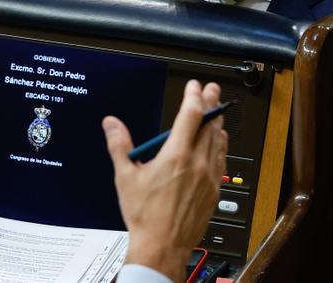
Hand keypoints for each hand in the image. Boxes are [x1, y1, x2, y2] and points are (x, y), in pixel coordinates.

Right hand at [103, 80, 227, 281]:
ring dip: (217, 123)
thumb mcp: (125, 177)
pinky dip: (221, 146)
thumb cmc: (145, 216)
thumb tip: (111, 124)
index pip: (190, 115)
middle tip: (211, 89)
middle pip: (209, 124)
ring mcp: (208, 177)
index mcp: (176, 156)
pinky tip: (219, 143)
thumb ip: (119, 145)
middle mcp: (196, 164)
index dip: (193, 96)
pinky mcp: (213, 191)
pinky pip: (221, 161)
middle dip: (210, 103)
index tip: (193, 86)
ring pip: (218, 141)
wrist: (162, 246)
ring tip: (216, 112)